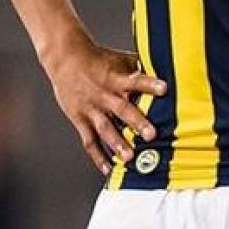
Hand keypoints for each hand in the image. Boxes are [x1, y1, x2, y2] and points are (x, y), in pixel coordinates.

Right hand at [41, 36, 166, 176]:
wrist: (65, 58)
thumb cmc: (96, 59)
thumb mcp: (118, 59)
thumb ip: (138, 67)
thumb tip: (163, 65)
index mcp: (117, 78)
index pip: (137, 80)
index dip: (150, 85)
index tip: (164, 89)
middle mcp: (106, 95)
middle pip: (122, 109)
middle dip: (137, 122)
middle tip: (151, 135)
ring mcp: (92, 109)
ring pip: (105, 128)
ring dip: (117, 143)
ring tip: (129, 158)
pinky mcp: (81, 120)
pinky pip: (90, 141)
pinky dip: (98, 156)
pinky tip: (108, 169)